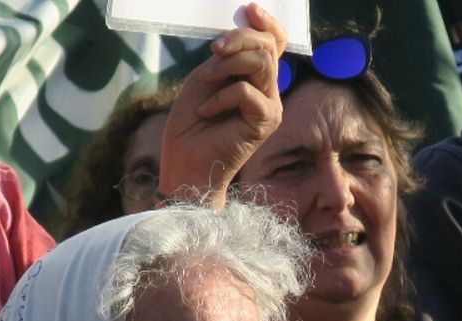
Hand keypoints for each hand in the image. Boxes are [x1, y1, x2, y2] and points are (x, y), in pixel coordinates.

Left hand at [158, 3, 286, 201]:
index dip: (267, 23)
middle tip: (213, 51)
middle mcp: (269, 90)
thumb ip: (226, 57)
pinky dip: (220, 97)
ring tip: (204, 83)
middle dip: (238, 40)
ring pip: (261, 64)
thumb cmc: (191, 124)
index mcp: (256, 78)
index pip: (275, 42)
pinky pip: (246, 92)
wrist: (186, 164)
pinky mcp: (266, 122)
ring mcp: (271, 106)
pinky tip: (205, 112)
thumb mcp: (205, 78)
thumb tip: (240, 30)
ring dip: (226, 67)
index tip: (249, 10)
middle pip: (267, 46)